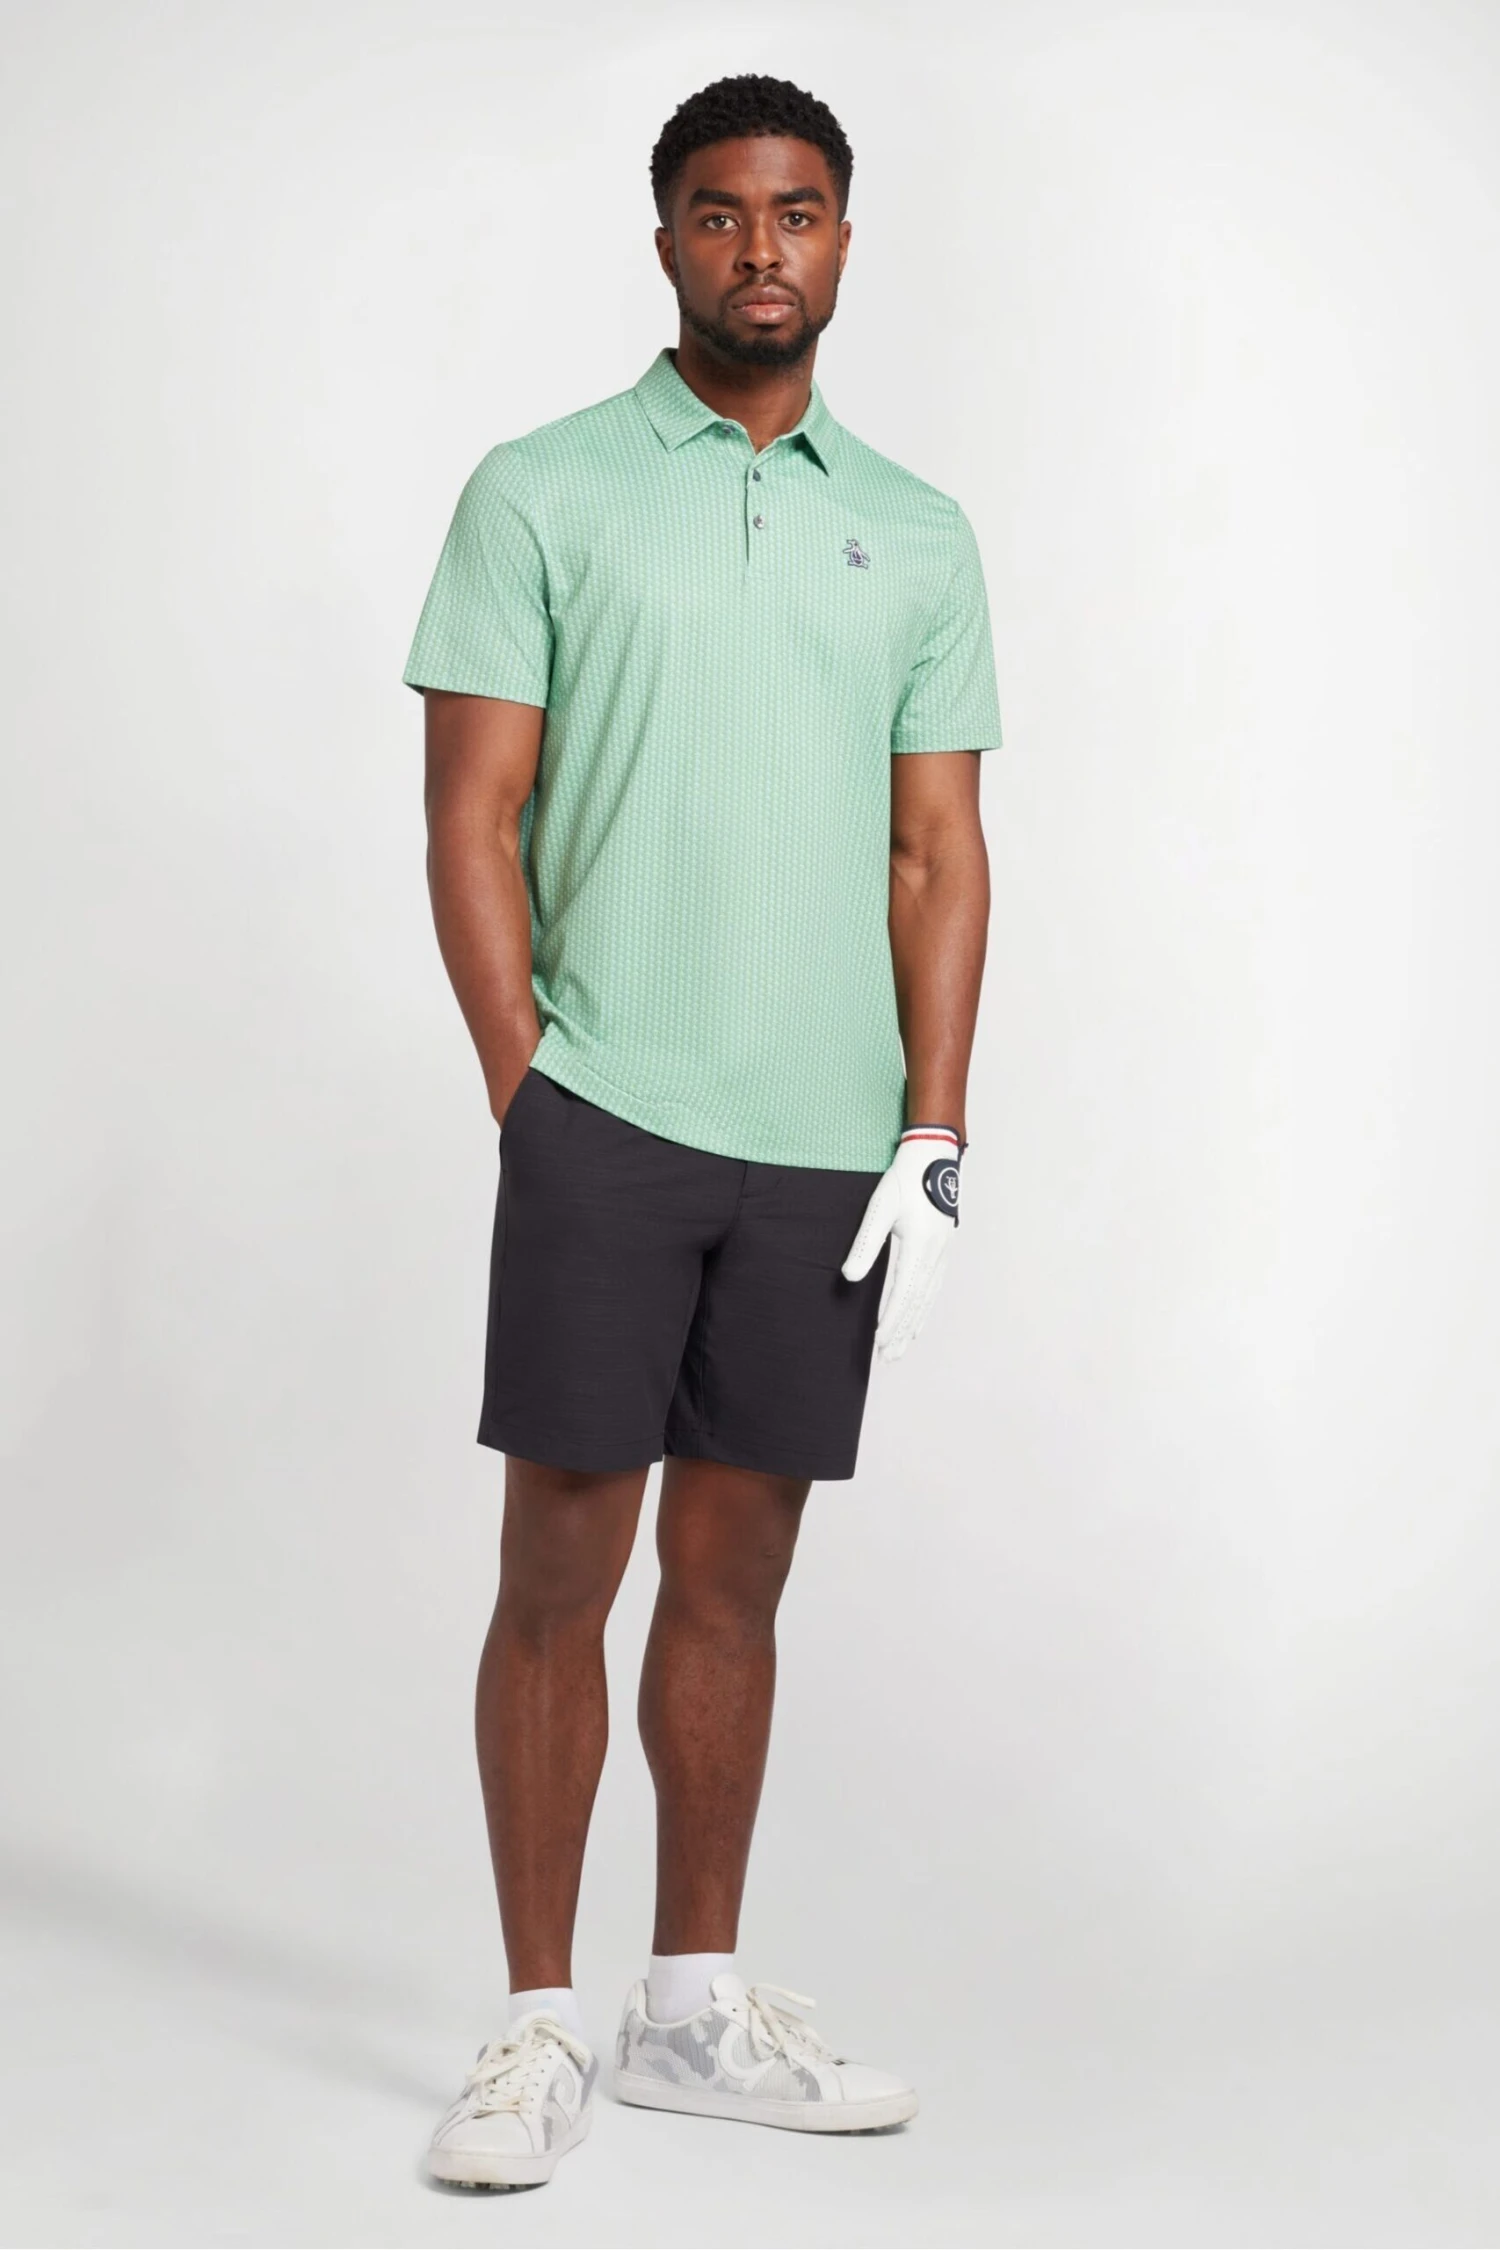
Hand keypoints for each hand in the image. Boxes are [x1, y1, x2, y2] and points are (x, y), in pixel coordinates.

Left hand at [841, 1127, 962, 1360]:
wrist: (933, 1157)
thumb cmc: (903, 1180)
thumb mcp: (879, 1209)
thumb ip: (865, 1244)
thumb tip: (849, 1277)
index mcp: (921, 1246)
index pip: (903, 1293)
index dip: (891, 1320)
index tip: (879, 1341)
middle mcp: (936, 1254)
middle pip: (918, 1303)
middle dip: (902, 1332)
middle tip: (889, 1358)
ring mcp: (943, 1253)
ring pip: (928, 1299)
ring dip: (913, 1325)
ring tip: (902, 1349)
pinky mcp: (943, 1249)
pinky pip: (934, 1288)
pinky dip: (925, 1309)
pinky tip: (918, 1320)